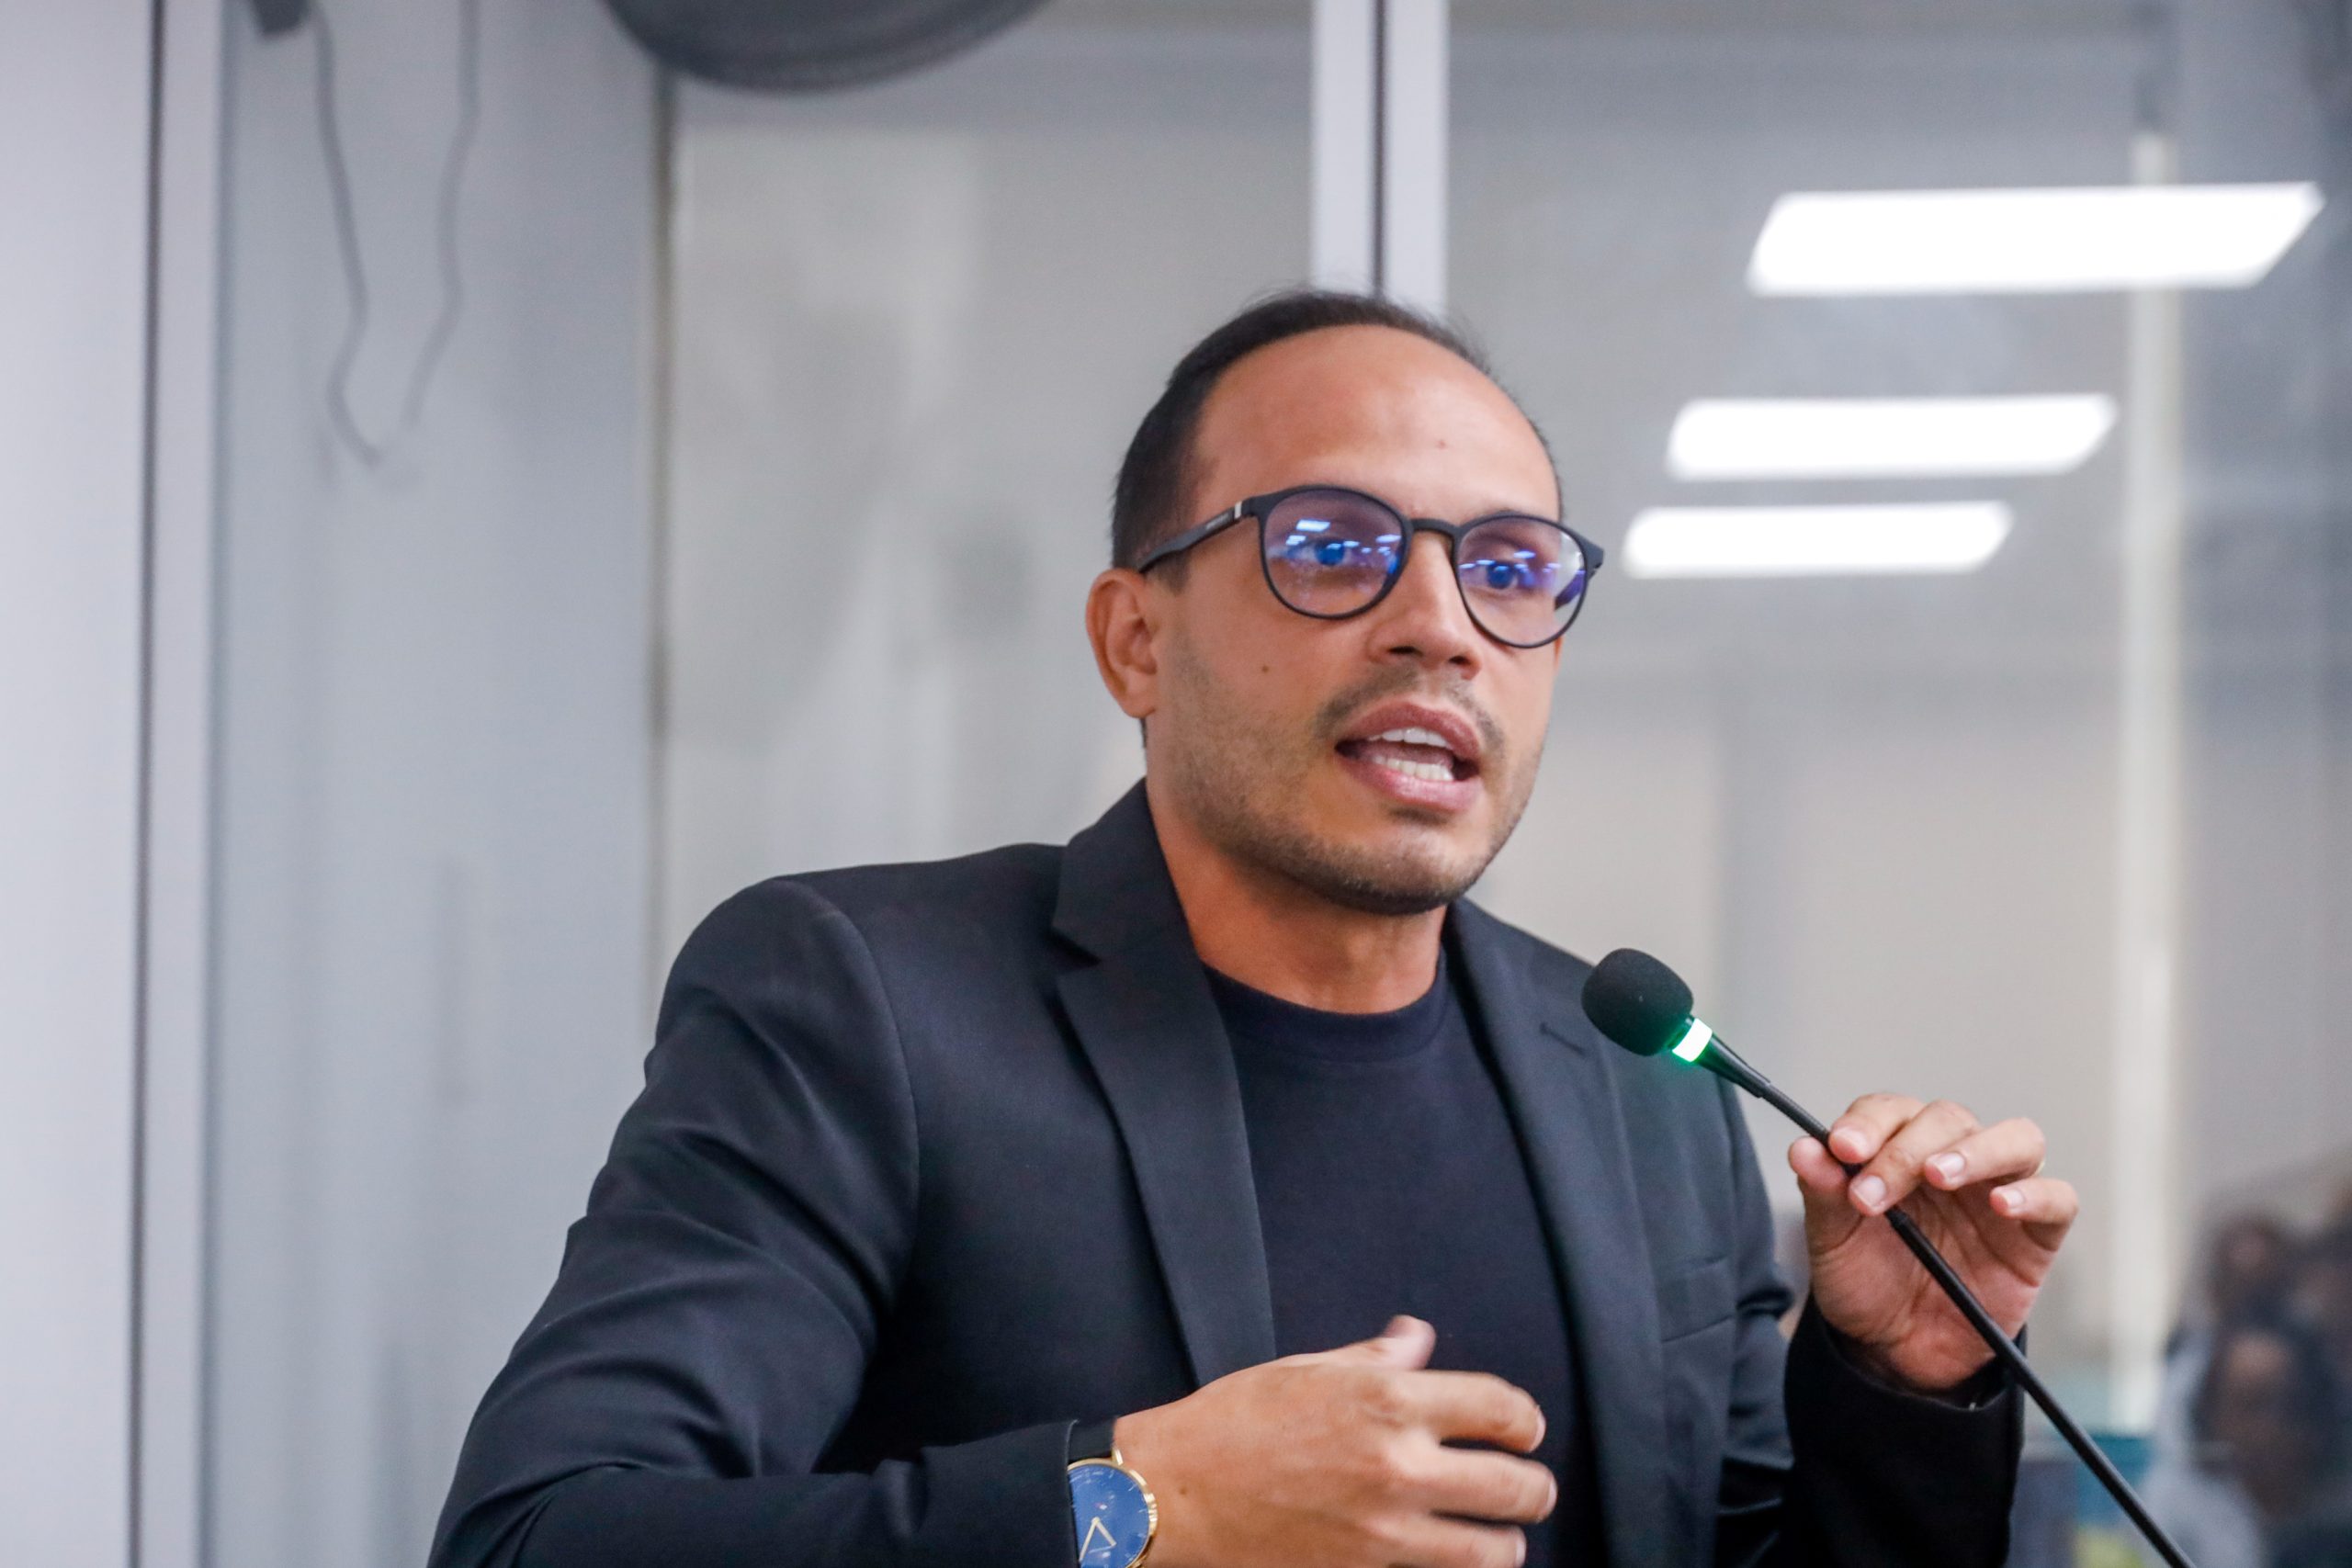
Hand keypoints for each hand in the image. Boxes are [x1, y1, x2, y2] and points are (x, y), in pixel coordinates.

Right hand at [1112, 1316, 1555, 1567]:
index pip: (1503, 1410)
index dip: (1526, 1422)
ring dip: (1506, 1542)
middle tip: (1528, 1488)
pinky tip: (1447, 1555)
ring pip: (1494, 1552)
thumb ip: (1377, 1357)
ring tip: (1498, 1535)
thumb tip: (1417, 1338)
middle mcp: (1400, 1466)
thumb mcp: (1309, 1369)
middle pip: (1517, 1488)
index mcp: (1388, 1401)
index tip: (1523, 1430)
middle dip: (1534, 1488)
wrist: (1176, 1492)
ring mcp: (1387, 1531)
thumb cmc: (1235, 1421)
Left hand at [1790, 1095, 2077, 1393]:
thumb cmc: (1868, 1283)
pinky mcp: (2036, 1234)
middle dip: (1907, 1149)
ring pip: (2016, 1138)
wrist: (1897, 1351)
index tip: (1843, 1148)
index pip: (1890, 1111)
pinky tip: (2002, 1205)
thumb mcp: (1833, 1242)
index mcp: (1899, 1150)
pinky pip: (2057, 1198)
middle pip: (1948, 1119)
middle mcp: (1953, 1159)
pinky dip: (2035, 1193)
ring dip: (1976, 1150)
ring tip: (1940, 1175)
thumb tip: (1804, 1148)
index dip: (1867, 1122)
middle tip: (1874, 1192)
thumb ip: (1822, 1193)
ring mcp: (1999, 1191)